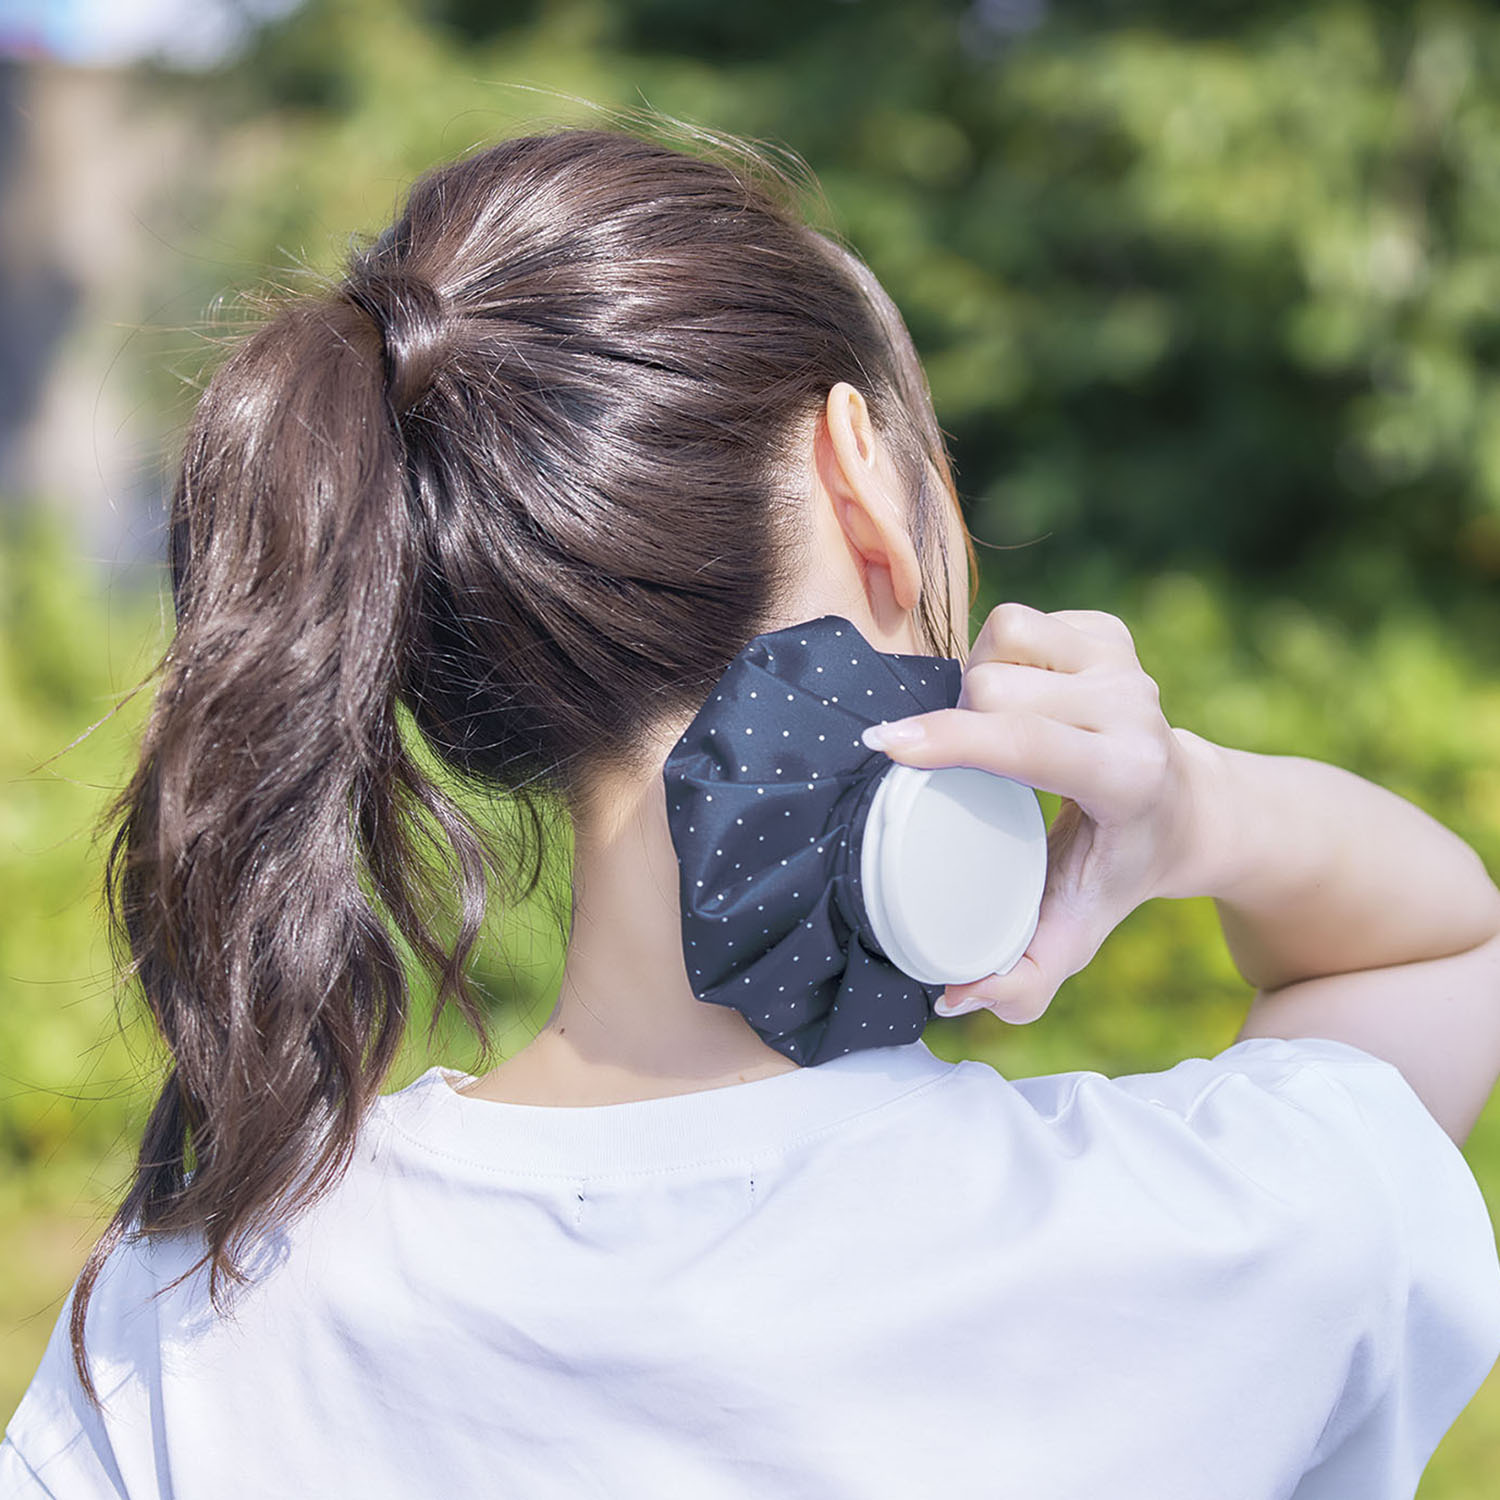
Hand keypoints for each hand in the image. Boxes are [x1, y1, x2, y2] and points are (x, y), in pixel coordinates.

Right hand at [862, 602, 1201, 1023]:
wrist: (1185, 807)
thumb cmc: (1115, 873)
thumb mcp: (1077, 934)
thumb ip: (1023, 981)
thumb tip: (952, 996)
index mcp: (1126, 775)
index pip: (1027, 743)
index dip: (950, 741)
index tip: (885, 746)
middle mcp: (1132, 706)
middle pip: (993, 687)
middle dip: (957, 723)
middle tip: (963, 772)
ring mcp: (1122, 661)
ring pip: (998, 643)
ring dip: (974, 683)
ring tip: (986, 730)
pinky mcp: (1107, 630)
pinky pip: (1014, 621)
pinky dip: (996, 653)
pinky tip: (1014, 693)